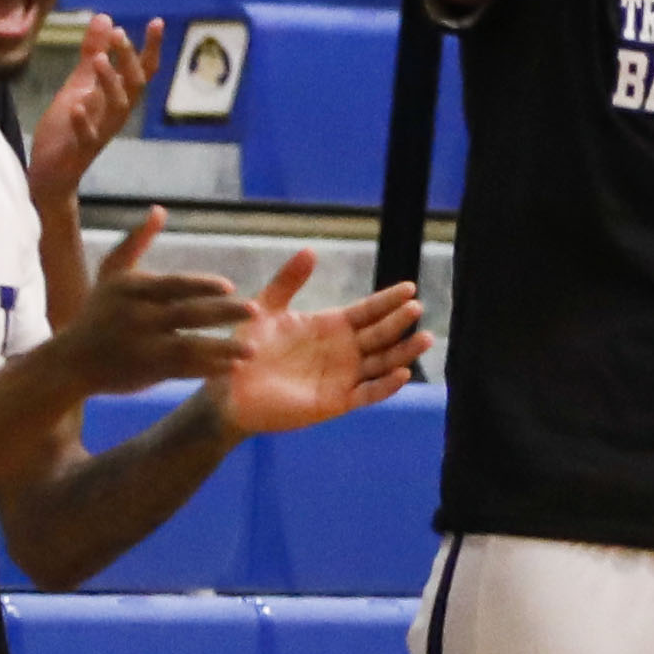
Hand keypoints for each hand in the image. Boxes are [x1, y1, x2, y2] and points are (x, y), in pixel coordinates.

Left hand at [29, 19, 156, 204]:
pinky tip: (76, 104)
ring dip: (110, 83)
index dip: (151, 48)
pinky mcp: (80, 150)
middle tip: (118, 34)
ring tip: (99, 60)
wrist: (51, 173)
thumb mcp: (79, 85)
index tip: (157, 21)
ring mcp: (99, 133)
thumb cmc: (67, 128)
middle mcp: (114, 115)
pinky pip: (87, 136)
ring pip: (116, 108)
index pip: (141, 71)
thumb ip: (92, 53)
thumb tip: (106, 17)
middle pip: (134, 85)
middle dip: (129, 59)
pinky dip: (82, 120)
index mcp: (116, 98)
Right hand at [51, 209, 246, 394]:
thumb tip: (159, 210)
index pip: (172, 285)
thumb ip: (136, 242)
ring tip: (252, 350)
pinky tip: (232, 367)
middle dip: (222, 313)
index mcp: (131, 290)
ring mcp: (141, 347)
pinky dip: (208, 369)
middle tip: (255, 311)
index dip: (201, 285)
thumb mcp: (111, 274)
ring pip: (188, 347)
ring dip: (222, 348)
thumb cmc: (96, 312)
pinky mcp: (145, 372)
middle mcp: (136, 318)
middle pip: (186, 314)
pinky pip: (182, 371)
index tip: (229, 287)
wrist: (70, 361)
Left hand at [208, 255, 429, 436]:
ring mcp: (343, 377)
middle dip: (399, 322)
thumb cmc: (246, 351)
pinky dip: (386, 386)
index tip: (409, 288)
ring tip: (425, 338)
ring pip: (383, 363)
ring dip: (404, 352)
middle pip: (381, 335)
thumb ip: (288, 281)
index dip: (388, 301)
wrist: (229, 389)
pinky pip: (368, 394)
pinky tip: (403, 373)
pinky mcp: (336, 401)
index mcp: (332, 327)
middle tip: (416, 307)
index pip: (368, 311)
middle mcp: (344, 351)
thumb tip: (310, 251)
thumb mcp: (266, 309)